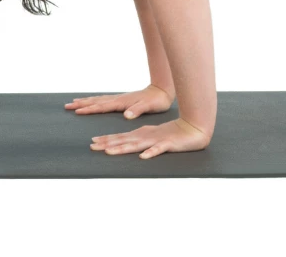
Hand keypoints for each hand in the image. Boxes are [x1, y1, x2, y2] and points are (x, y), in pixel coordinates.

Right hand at [64, 84, 173, 118]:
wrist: (162, 90)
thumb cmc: (156, 101)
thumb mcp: (148, 107)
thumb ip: (137, 110)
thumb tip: (127, 115)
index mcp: (121, 103)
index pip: (101, 107)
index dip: (88, 109)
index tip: (76, 111)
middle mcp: (117, 99)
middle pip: (95, 101)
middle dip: (81, 104)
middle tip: (67, 106)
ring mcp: (118, 99)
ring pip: (97, 100)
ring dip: (85, 101)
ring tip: (73, 102)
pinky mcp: (121, 100)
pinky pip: (103, 100)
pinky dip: (94, 101)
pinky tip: (91, 102)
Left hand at [90, 117, 210, 158]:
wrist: (193, 128)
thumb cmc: (171, 133)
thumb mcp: (151, 136)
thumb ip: (138, 139)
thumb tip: (123, 143)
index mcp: (141, 134)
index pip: (120, 137)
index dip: (106, 140)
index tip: (92, 142)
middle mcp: (145, 136)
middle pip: (123, 141)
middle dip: (107, 144)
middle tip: (92, 147)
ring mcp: (156, 140)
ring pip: (136, 145)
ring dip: (122, 148)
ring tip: (109, 152)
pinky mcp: (168, 145)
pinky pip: (158, 150)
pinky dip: (150, 153)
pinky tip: (142, 157)